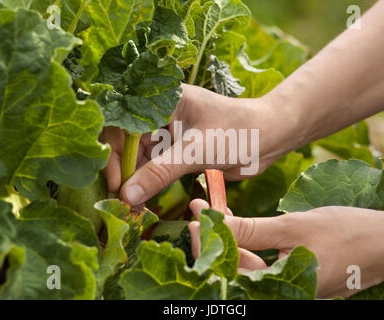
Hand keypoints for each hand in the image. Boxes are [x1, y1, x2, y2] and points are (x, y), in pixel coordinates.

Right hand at [101, 84, 287, 205]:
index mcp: (162, 100)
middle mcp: (160, 115)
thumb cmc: (237, 131)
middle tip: (121, 201)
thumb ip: (160, 172)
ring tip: (131, 206)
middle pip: (127, 144)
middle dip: (123, 172)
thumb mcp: (196, 150)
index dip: (113, 152)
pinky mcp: (177, 152)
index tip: (116, 182)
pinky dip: (149, 184)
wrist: (270, 138)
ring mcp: (168, 134)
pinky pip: (155, 168)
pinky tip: (143, 201)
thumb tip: (126, 195)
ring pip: (140, 159)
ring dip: (135, 182)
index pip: (121, 123)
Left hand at [188, 199, 383, 297]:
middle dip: (216, 237)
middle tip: (200, 209)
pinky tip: (241, 225)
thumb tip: (212, 223)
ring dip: (232, 238)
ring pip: (249, 264)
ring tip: (216, 212)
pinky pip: (264, 263)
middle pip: (236, 268)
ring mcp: (289, 289)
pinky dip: (251, 243)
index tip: (194, 214)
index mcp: (280, 291)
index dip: (208, 241)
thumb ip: (252, 231)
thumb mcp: (294, 227)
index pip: (229, 269)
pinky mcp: (296, 278)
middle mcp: (282, 295)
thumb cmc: (347, 233)